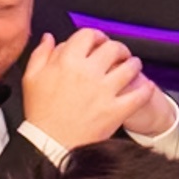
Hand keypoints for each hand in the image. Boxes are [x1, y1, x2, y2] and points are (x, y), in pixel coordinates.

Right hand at [19, 28, 168, 150]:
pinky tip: (146, 86)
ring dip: (134, 64)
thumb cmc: (41, 112)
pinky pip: (138, 95)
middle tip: (119, 53)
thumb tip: (49, 39)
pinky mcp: (115, 110)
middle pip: (113, 48)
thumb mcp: (31, 78)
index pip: (88, 35)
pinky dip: (145, 89)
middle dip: (119, 48)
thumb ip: (41, 54)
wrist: (50, 143)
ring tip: (133, 66)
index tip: (98, 40)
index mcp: (67, 62)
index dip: (96, 35)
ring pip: (129, 68)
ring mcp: (104, 91)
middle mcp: (88, 73)